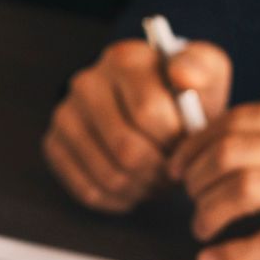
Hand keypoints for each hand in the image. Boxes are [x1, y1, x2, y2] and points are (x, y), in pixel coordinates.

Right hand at [44, 39, 231, 213]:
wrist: (149, 108)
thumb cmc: (183, 96)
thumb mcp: (205, 74)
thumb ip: (203, 69)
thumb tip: (183, 77)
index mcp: (125, 58)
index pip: (148, 113)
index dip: (175, 142)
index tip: (187, 146)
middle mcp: (87, 82)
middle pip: (126, 149)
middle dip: (159, 171)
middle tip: (173, 174)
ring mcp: (65, 115)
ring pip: (109, 175)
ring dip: (141, 189)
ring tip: (157, 182)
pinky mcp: (54, 145)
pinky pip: (88, 191)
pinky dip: (118, 200)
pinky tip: (134, 189)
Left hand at [168, 95, 259, 259]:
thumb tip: (229, 143)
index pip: (238, 120)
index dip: (198, 144)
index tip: (183, 165)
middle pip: (231, 153)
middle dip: (197, 179)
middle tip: (190, 198)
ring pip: (243, 191)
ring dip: (209, 212)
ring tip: (203, 228)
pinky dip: (233, 255)